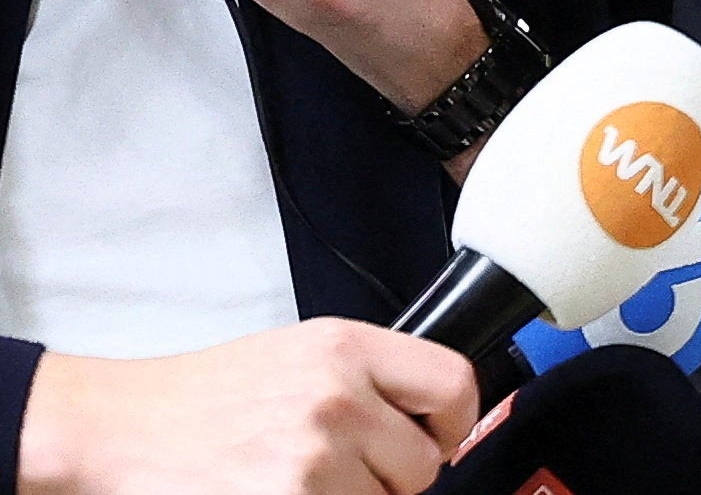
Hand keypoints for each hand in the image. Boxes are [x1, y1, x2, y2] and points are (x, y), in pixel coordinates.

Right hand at [18, 318, 478, 494]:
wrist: (119, 429)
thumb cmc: (204, 396)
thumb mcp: (300, 355)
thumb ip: (369, 377)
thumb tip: (433, 418)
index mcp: (347, 349)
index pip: (453, 385)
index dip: (453, 423)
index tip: (438, 439)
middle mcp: (337, 399)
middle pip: (421, 463)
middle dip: (391, 476)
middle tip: (344, 468)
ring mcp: (311, 459)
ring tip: (293, 478)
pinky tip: (277, 493)